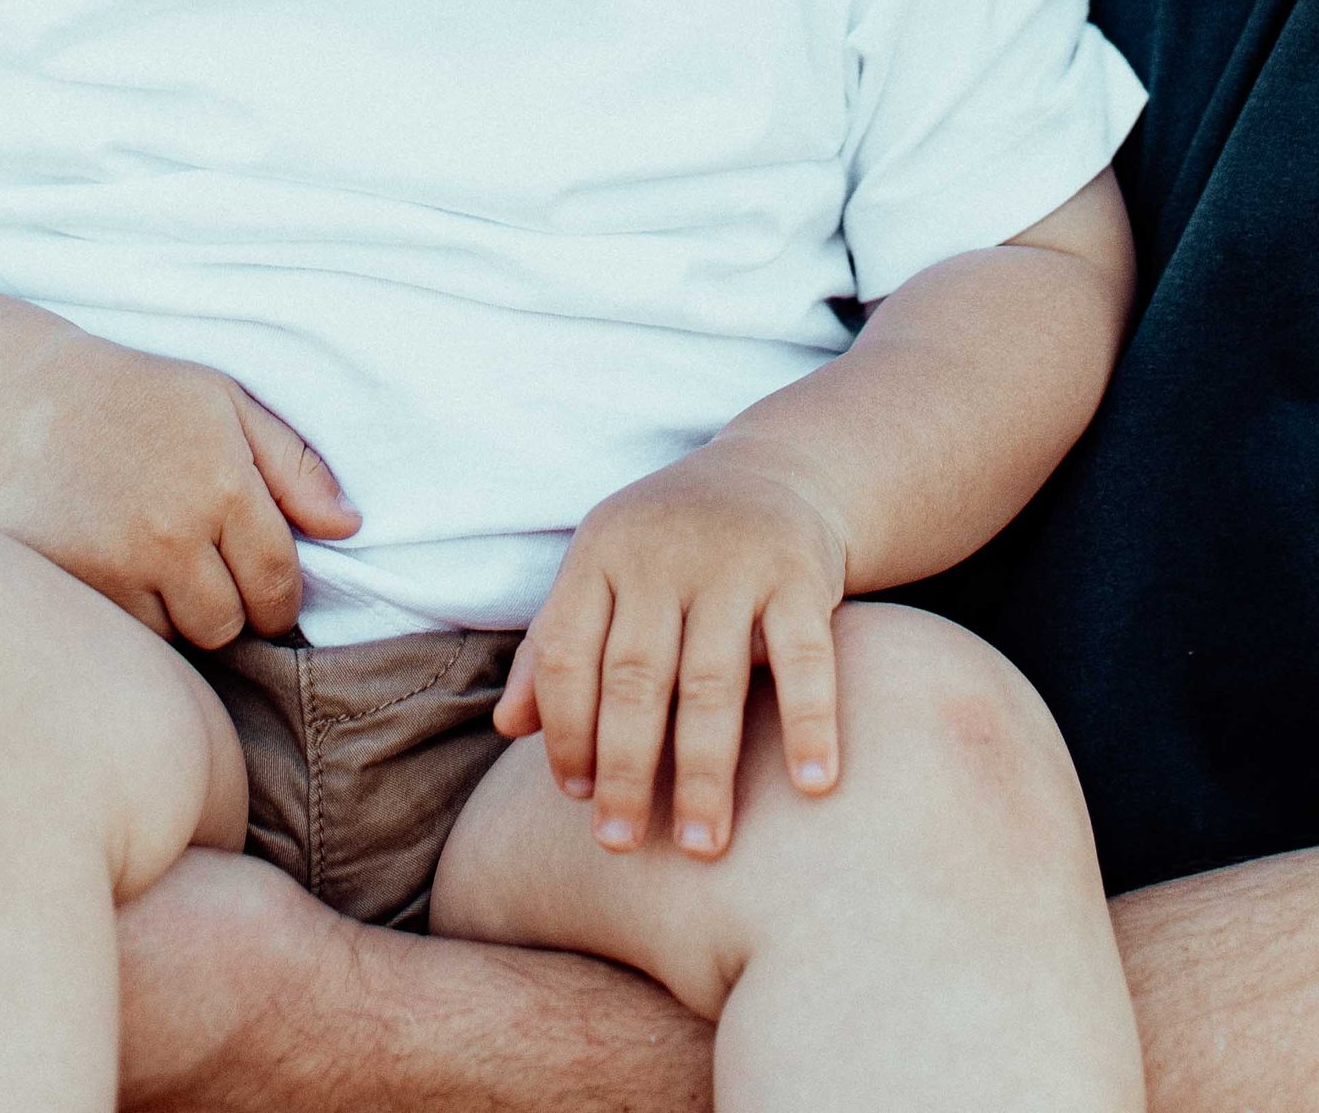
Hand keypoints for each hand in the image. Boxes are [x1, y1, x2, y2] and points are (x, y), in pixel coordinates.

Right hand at [0, 336, 357, 647]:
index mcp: (226, 484)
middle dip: (230, 607)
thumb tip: (349, 527)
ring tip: (161, 565)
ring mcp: (119, 564)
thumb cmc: (144, 398)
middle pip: (230, 624)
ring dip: (180, 616)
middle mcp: (175, 531)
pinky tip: (124, 574)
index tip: (266, 591)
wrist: (30, 402)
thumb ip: (296, 467)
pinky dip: (134, 619)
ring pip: (178, 638)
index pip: (278, 584)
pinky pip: (127, 637)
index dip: (280, 599)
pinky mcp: (73, 587)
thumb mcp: (229, 405)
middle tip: (206, 569)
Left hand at [496, 445, 849, 860]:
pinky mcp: (799, 572)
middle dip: (625, 771)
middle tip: (620, 843)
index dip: (563, 731)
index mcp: (601, 551)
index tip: (574, 798)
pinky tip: (811, 785)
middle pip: (633, 678)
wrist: (771, 471)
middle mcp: (661, 553)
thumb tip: (506, 728)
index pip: (564, 652)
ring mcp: (734, 561)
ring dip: (706, 773)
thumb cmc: (668, 546)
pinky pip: (805, 658)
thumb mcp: (601, 571)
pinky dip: (809, 723)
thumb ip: (555, 643)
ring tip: (703, 847)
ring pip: (711, 682)